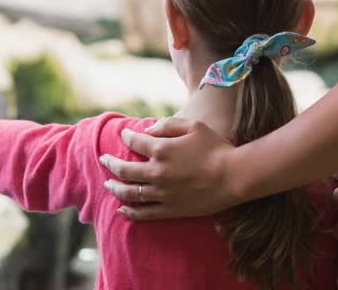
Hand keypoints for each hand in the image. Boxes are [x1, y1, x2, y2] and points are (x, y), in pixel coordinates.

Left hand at [99, 117, 241, 220]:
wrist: (233, 177)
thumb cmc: (215, 147)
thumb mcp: (193, 125)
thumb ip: (168, 124)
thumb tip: (148, 129)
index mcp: (161, 150)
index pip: (134, 142)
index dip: (127, 136)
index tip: (124, 135)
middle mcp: (156, 172)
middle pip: (124, 169)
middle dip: (111, 163)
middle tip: (104, 159)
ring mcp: (161, 193)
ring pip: (129, 192)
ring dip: (115, 187)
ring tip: (108, 184)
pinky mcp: (170, 209)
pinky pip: (143, 213)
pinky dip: (130, 212)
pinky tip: (122, 209)